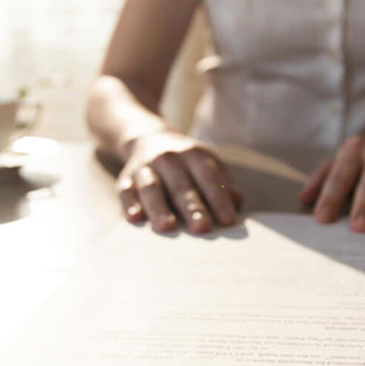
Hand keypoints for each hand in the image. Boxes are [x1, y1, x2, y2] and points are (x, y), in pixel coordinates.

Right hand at [116, 132, 243, 233]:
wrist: (147, 138)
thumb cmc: (186, 161)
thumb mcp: (206, 163)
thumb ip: (223, 182)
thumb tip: (238, 201)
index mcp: (193, 154)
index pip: (208, 177)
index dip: (219, 198)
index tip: (228, 220)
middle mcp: (168, 158)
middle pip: (181, 185)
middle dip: (192, 207)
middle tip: (202, 227)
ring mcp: (145, 168)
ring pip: (152, 188)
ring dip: (159, 208)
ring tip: (167, 227)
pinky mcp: (126, 178)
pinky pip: (126, 191)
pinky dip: (130, 204)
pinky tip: (135, 218)